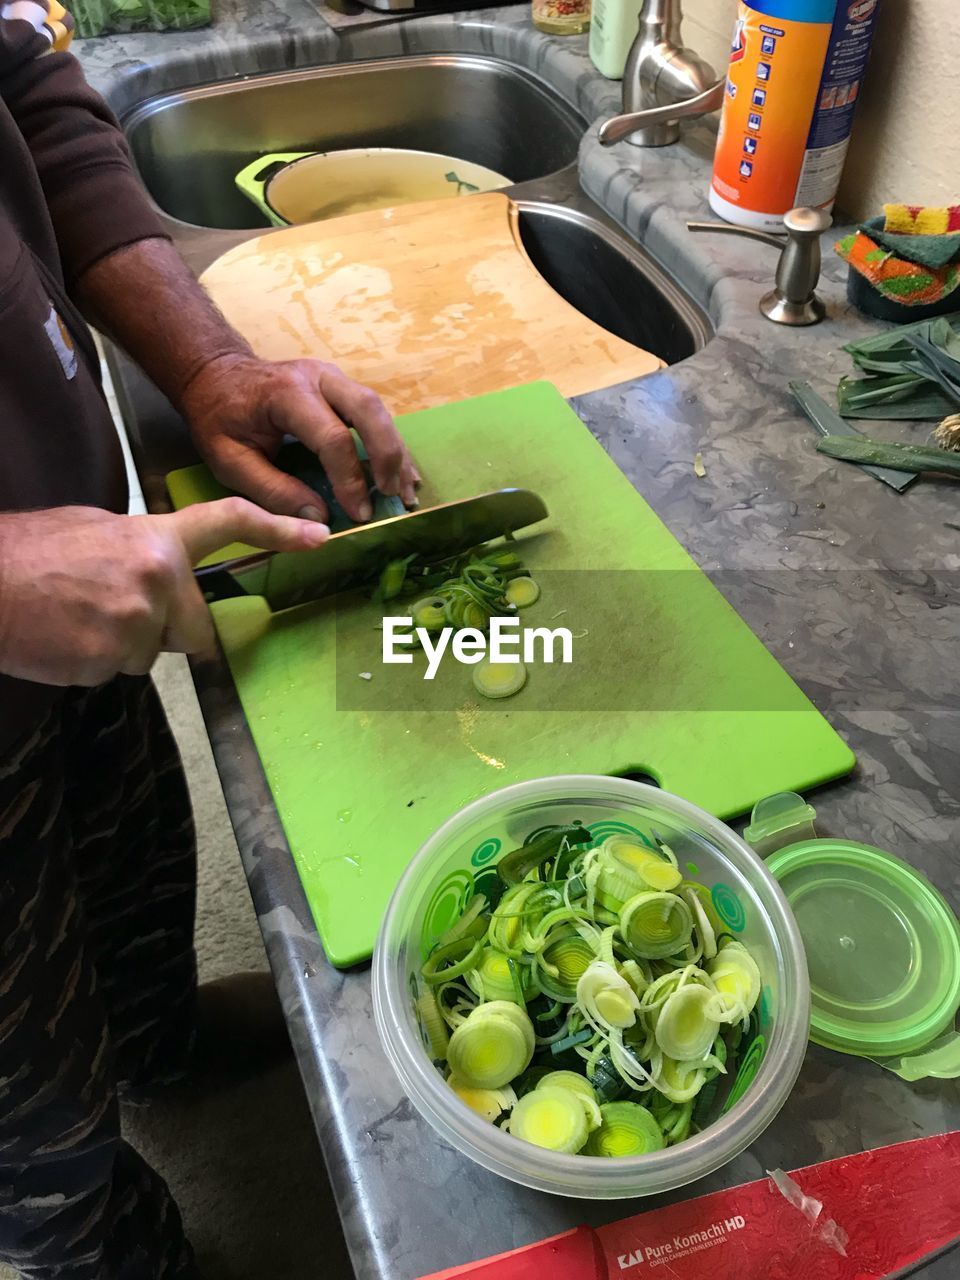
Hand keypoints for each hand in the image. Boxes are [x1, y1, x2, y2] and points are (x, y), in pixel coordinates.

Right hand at [0, 500, 328, 686]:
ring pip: (152, 653)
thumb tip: (163, 569)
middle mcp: (157, 581)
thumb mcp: (97, 529)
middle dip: (167, 629)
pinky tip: (64, 636)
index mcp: (157, 540)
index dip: (278, 528)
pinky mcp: (106, 661)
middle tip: (113, 609)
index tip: (319, 536)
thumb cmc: (32, 552)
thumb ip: (143, 549)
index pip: (228, 525)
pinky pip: (116, 671)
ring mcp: (134, 624)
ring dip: (123, 645)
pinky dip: (93, 661)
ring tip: (77, 617)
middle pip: (195, 629)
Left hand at [182, 355, 419, 522]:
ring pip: (378, 409)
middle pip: (369, 411)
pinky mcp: (341, 388)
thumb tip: (317, 519)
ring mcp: (333, 379)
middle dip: (387, 456)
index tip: (358, 513)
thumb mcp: (229, 460)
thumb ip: (272, 490)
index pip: (332, 437)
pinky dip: (389, 444)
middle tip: (392, 495)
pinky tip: (401, 473)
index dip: (350, 478)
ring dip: (395, 451)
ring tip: (405, 491)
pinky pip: (374, 414)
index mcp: (287, 394)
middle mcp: (318, 378)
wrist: (214, 374)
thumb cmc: (218, 417)